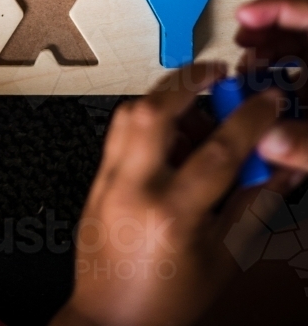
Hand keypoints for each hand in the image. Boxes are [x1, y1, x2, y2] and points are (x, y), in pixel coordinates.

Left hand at [51, 63, 282, 325]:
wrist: (110, 321)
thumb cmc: (166, 302)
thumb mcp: (223, 259)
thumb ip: (252, 207)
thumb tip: (278, 168)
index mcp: (172, 215)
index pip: (218, 150)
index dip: (250, 119)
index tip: (267, 102)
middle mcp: (134, 189)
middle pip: (155, 111)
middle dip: (188, 81)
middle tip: (216, 72)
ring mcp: (108, 181)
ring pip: (129, 113)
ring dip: (164, 95)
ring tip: (196, 99)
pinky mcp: (96, 180)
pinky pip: (119, 131)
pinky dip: (145, 117)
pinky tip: (170, 128)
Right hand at [237, 0, 307, 171]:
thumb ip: (306, 144)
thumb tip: (265, 142)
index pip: (307, 11)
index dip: (272, 9)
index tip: (241, 17)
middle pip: (302, 32)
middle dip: (267, 41)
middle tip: (240, 53)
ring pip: (306, 58)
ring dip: (276, 67)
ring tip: (250, 80)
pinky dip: (293, 89)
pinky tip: (274, 104)